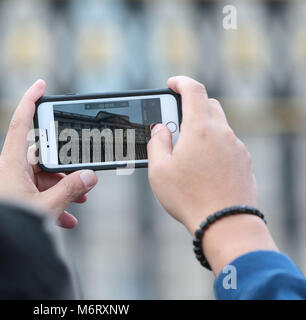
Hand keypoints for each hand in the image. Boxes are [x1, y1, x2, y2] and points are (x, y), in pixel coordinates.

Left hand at [0, 79, 97, 227]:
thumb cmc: (14, 228)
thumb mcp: (48, 207)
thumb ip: (71, 188)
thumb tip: (90, 176)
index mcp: (10, 165)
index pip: (20, 124)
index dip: (30, 101)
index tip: (40, 85)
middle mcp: (5, 171)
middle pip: (39, 158)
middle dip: (63, 169)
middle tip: (83, 177)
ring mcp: (5, 186)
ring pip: (37, 179)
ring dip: (59, 189)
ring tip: (79, 202)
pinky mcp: (6, 199)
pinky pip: (30, 193)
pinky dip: (48, 202)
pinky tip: (66, 219)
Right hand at [147, 76, 276, 273]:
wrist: (226, 224)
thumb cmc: (189, 197)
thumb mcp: (159, 171)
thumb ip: (157, 143)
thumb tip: (160, 129)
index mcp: (200, 129)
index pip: (194, 90)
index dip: (181, 82)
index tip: (171, 84)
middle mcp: (223, 133)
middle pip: (209, 105)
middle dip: (191, 106)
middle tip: (174, 123)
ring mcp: (237, 148)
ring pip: (220, 126)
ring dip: (203, 128)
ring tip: (187, 150)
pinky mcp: (244, 162)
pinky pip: (228, 144)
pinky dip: (214, 145)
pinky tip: (204, 167)